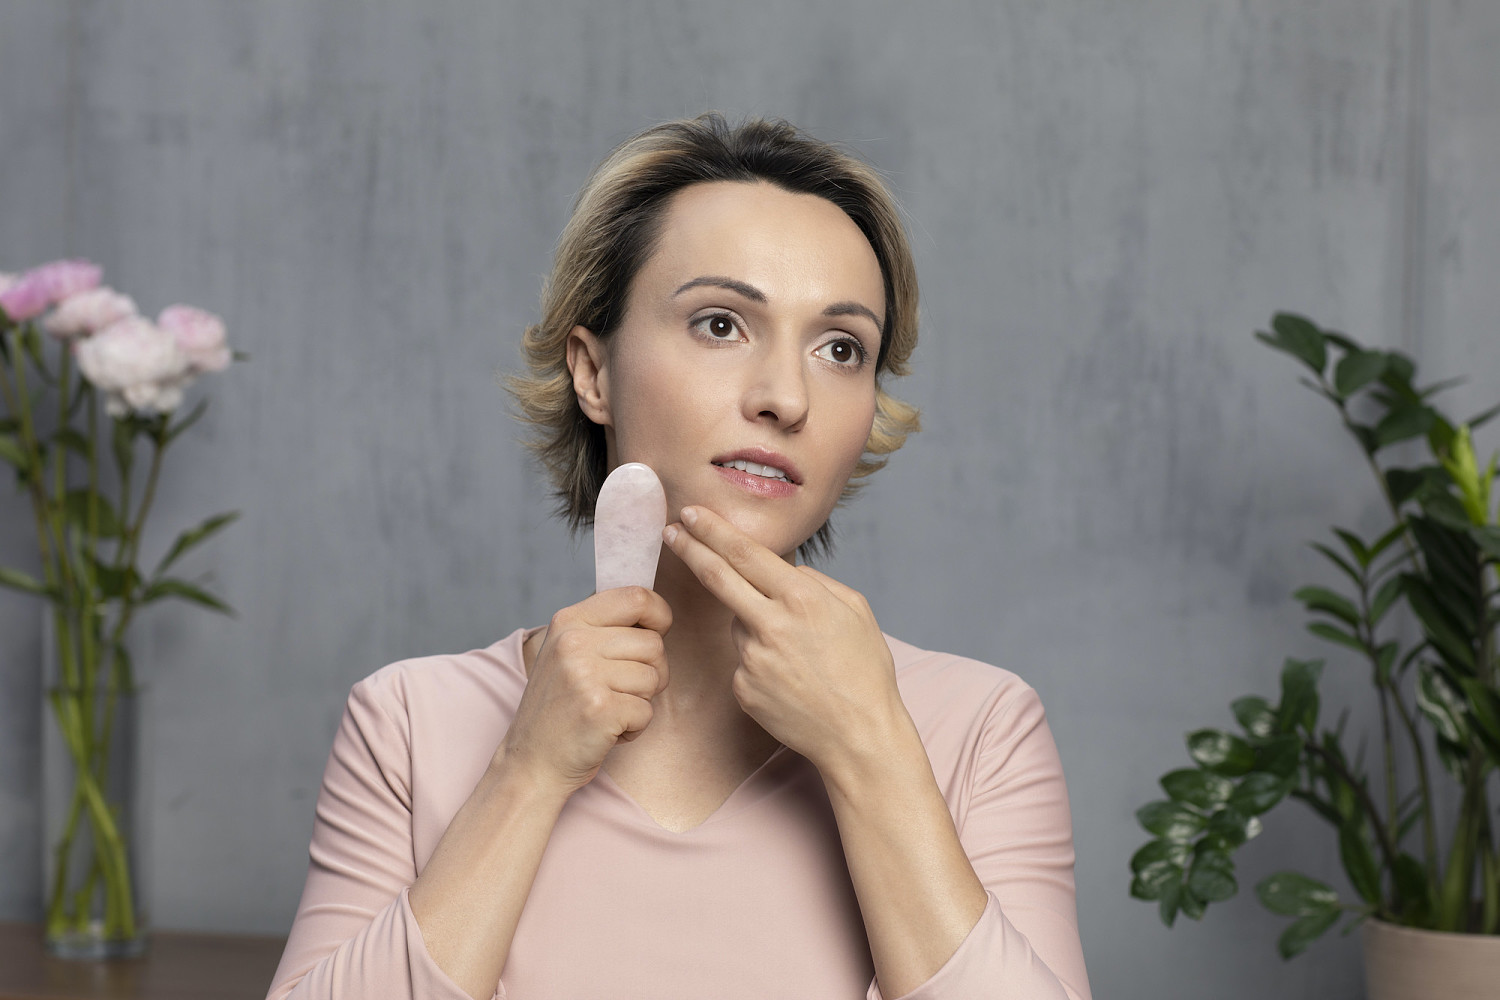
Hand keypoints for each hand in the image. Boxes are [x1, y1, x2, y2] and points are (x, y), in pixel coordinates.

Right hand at [500, 587, 671, 794]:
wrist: (531, 762)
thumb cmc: (560, 707)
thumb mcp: (569, 652)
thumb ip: (604, 628)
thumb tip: (654, 609)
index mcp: (569, 620)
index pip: (637, 597)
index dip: (660, 616)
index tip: (656, 634)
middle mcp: (574, 642)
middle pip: (654, 643)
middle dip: (651, 671)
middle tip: (621, 691)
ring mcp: (585, 675)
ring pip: (654, 678)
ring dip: (640, 702)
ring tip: (609, 710)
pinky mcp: (599, 709)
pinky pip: (647, 711)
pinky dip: (635, 727)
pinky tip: (607, 730)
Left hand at [662, 506, 905, 771]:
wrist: (860, 736)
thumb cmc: (865, 671)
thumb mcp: (856, 610)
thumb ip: (816, 582)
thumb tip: (785, 571)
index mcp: (801, 598)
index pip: (744, 553)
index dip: (713, 530)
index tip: (692, 513)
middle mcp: (770, 624)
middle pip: (717, 576)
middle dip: (690, 548)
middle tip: (670, 530)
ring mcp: (752, 658)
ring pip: (738, 624)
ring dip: (754, 625)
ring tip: (796, 654)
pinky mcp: (742, 688)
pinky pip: (744, 660)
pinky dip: (760, 661)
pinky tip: (790, 679)